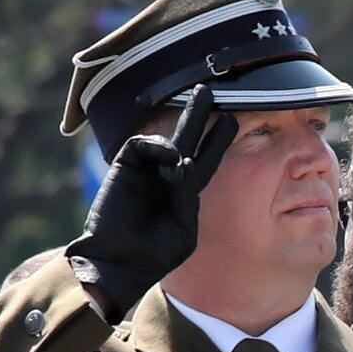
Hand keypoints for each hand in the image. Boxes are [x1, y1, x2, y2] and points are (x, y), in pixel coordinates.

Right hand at [64, 100, 242, 318]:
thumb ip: (189, 196)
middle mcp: (166, 176)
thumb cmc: (155, 254)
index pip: (206, 159)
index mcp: (185, 193)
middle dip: (197, 114)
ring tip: (177, 177)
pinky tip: (167, 163)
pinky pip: (143, 143)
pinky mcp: (123, 165)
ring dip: (177, 146)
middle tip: (208, 90)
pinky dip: (157, 147)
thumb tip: (180, 164)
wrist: (121, 261)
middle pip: (187, 137)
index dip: (218, 141)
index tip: (231, 121)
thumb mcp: (185, 230)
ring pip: (165, 139)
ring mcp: (145, 169)